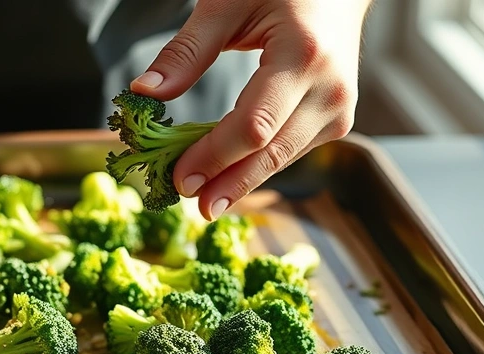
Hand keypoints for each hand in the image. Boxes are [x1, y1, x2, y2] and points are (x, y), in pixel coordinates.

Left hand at [131, 0, 371, 220]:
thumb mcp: (227, 6)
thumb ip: (186, 51)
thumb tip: (145, 91)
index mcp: (305, 56)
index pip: (253, 126)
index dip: (214, 157)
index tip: (180, 178)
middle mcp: (330, 90)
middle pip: (270, 153)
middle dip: (228, 183)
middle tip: (192, 205)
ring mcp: (338, 110)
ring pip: (281, 159)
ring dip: (239, 181)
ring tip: (203, 198)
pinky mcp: (335, 121)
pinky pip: (288, 152)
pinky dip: (256, 166)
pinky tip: (227, 180)